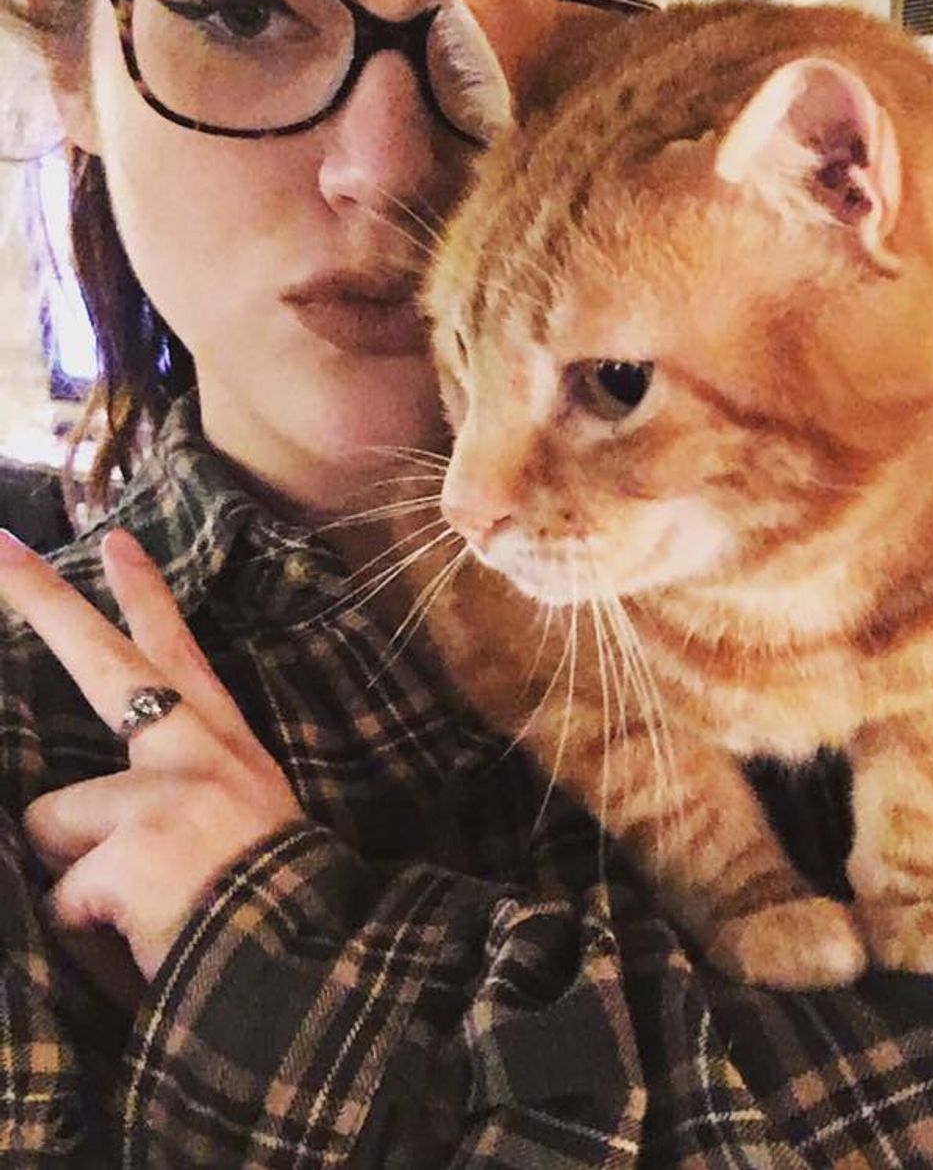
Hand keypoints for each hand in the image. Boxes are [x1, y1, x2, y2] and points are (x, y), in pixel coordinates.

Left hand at [0, 528, 302, 984]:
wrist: (314, 965)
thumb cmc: (266, 905)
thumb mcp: (241, 826)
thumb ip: (176, 795)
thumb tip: (82, 804)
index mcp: (225, 748)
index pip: (182, 656)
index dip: (147, 596)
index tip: (118, 542)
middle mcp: (197, 751)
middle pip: (107, 659)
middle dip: (42, 598)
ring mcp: (166, 789)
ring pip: (55, 817)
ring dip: (77, 871)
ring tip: (141, 910)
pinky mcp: (134, 841)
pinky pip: (62, 890)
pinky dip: (83, 925)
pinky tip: (138, 937)